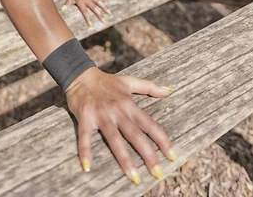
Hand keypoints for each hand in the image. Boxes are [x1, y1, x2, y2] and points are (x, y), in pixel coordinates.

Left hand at [60, 0, 111, 26]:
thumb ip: (67, 3)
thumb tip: (61, 9)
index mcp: (81, 3)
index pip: (85, 13)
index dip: (88, 19)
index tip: (91, 25)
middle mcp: (87, 1)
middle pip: (94, 9)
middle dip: (99, 16)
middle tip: (104, 21)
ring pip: (99, 3)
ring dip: (104, 8)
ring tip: (109, 13)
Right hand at [65, 67, 176, 183]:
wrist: (80, 75)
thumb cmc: (106, 81)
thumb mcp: (129, 81)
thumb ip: (149, 86)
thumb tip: (169, 90)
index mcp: (128, 104)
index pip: (149, 124)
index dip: (162, 140)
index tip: (172, 156)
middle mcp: (117, 111)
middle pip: (135, 135)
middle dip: (147, 154)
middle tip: (158, 173)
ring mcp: (101, 115)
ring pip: (114, 139)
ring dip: (124, 159)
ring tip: (134, 176)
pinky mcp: (85, 118)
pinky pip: (85, 137)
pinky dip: (85, 150)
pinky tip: (87, 166)